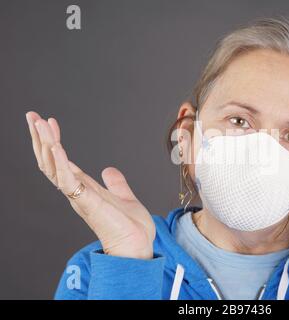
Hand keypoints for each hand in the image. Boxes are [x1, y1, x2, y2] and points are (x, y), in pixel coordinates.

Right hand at [25, 111, 154, 258]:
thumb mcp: (123, 196)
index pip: (61, 160)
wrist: (137, 246)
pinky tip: (56, 147)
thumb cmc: (130, 227)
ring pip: (54, 167)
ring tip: (39, 124)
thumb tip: (108, 169)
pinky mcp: (87, 203)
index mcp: (83, 188)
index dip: (54, 141)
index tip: (50, 122)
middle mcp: (77, 191)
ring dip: (46, 144)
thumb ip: (115, 183)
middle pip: (51, 161)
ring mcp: (79, 197)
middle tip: (32, 116)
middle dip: (40, 138)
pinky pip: (68, 181)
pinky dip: (61, 163)